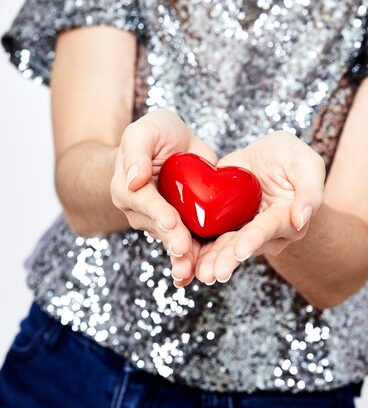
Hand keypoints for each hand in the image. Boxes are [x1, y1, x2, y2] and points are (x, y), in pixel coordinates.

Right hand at [110, 109, 215, 281]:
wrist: (172, 145)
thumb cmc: (155, 135)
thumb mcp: (144, 131)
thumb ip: (137, 151)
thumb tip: (134, 179)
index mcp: (128, 189)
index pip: (143, 201)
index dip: (157, 211)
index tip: (170, 220)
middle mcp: (141, 211)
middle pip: (158, 228)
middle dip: (172, 239)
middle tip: (183, 249)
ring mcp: (160, 223)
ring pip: (172, 242)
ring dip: (182, 258)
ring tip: (191, 271)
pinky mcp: (181, 228)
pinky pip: (187, 247)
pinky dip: (192, 262)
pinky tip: (198, 276)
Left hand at [195, 131, 325, 283]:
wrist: (267, 158)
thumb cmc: (293, 159)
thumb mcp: (307, 165)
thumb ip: (310, 190)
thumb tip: (302, 218)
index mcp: (286, 220)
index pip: (268, 229)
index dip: (253, 239)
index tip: (240, 251)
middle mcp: (264, 233)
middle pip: (242, 246)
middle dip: (225, 260)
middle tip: (211, 274)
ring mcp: (241, 231)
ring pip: (222, 248)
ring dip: (207, 261)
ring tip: (193, 273)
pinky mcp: (222, 225)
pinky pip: (207, 239)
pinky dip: (193, 250)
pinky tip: (180, 264)